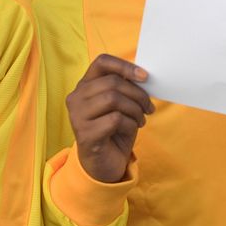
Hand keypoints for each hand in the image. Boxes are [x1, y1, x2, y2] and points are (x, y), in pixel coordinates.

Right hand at [66, 54, 153, 183]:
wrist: (103, 164)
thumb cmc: (113, 130)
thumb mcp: (119, 105)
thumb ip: (124, 88)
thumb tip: (144, 76)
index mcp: (84, 86)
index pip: (102, 62)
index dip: (125, 66)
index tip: (145, 77)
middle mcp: (76, 98)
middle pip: (113, 82)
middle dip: (138, 94)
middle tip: (148, 107)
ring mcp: (77, 116)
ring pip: (113, 99)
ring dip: (134, 109)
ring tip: (140, 119)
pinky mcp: (85, 133)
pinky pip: (115, 119)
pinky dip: (130, 124)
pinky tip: (131, 130)